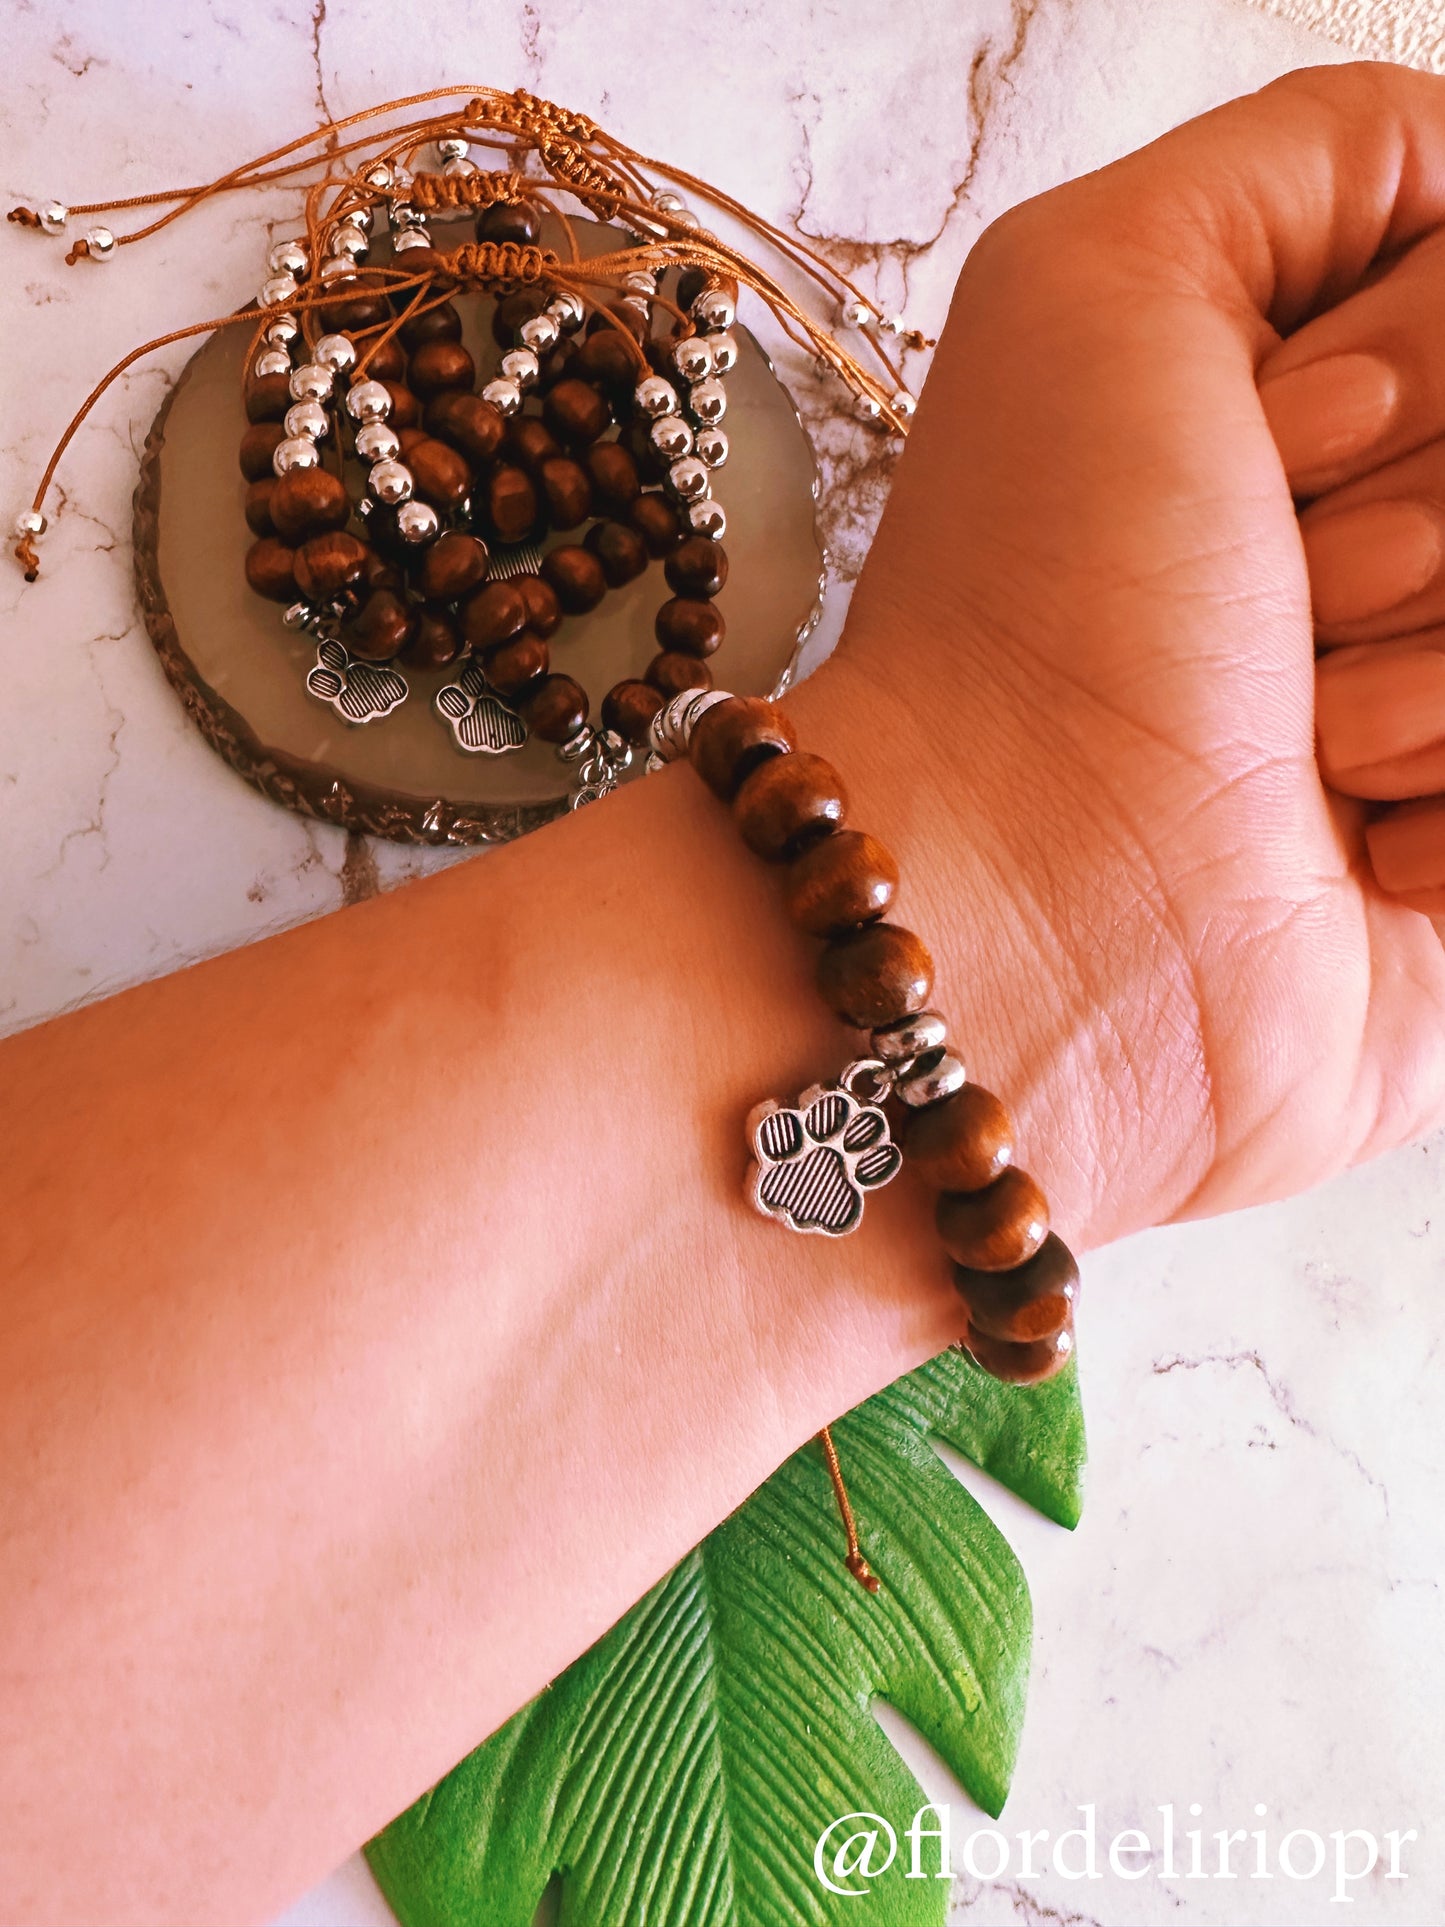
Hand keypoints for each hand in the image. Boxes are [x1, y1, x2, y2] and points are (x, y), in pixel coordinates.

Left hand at [807, 62, 1444, 1250]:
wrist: (1033, 910)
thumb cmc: (1043, 610)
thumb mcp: (1105, 280)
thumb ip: (1312, 153)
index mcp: (1325, 398)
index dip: (1411, 367)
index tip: (1275, 446)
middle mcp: (1391, 537)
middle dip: (1410, 519)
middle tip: (1278, 595)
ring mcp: (1432, 690)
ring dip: (1429, 671)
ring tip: (1293, 735)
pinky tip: (1350, 842)